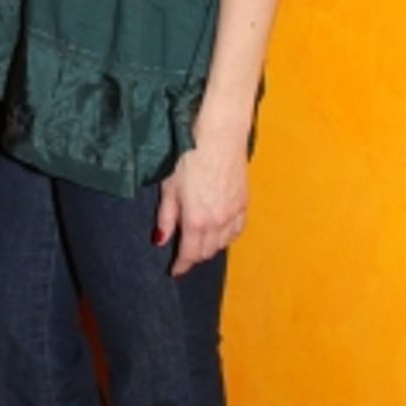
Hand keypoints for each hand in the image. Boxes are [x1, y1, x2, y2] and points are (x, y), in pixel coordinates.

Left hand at [154, 139, 248, 276]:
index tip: (175, 271)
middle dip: (194, 255)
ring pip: (223, 243)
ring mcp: (233, 213)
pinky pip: (237, 230)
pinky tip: (220, 231)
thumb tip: (160, 240)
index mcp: (196, 220)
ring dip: (210, 246)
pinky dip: (227, 235)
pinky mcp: (244, 202)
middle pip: (207, 252)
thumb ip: (166, 217)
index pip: (190, 255)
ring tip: (199, 240)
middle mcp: (217, 221)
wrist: (219, 134)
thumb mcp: (169, 186)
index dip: (181, 266)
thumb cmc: (190, 154)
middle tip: (183, 251)